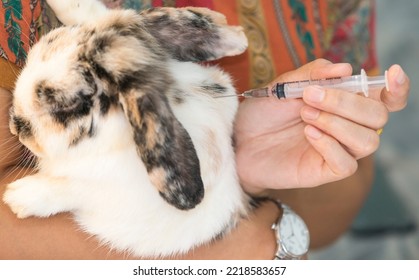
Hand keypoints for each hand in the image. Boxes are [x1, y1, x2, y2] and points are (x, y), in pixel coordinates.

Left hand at [235, 59, 409, 193]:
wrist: (238, 141)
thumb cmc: (263, 113)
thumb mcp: (283, 86)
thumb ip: (312, 74)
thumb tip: (345, 68)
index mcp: (343, 104)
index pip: (384, 100)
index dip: (396, 89)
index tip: (391, 74)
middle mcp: (347, 127)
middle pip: (377, 118)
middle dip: (347, 102)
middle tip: (310, 96)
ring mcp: (337, 150)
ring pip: (368, 141)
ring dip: (338, 123)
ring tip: (305, 114)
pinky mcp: (324, 171)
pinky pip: (346, 164)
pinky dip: (330, 145)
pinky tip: (308, 133)